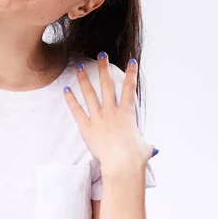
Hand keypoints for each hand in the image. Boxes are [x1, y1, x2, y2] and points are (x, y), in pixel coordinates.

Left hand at [63, 52, 157, 179]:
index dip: (131, 73)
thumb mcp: (144, 147)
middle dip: (104, 68)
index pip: (130, 88)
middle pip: (107, 85)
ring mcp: (98, 118)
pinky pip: (77, 110)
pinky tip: (66, 89)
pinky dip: (71, 99)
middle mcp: (112, 111)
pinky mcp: (87, 127)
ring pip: (90, 93)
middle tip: (101, 54)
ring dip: (84, 79)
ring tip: (80, 66)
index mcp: (127, 113)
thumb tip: (152, 149)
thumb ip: (146, 144)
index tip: (132, 61)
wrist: (122, 164)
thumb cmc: (135, 157)